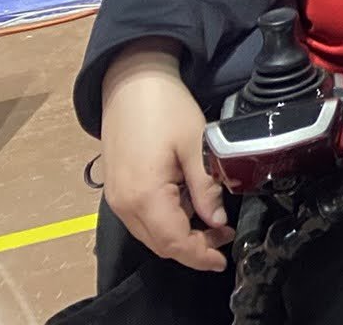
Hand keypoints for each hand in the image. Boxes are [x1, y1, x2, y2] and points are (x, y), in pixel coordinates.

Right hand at [100, 44, 232, 271]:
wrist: (132, 82)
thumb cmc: (165, 107)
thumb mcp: (196, 145)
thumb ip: (206, 188)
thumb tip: (217, 221)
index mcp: (144, 195)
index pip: (173, 242)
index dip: (199, 255)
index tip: (222, 260)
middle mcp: (124, 203)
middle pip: (160, 243)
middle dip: (193, 247)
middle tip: (224, 237)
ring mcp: (117, 196)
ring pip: (150, 233)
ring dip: (180, 235)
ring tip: (213, 222)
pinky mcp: (118, 188)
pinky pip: (142, 217)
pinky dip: (167, 221)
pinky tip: (189, 206)